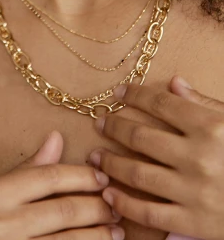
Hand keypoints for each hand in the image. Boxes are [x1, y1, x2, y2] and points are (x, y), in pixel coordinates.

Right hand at [0, 130, 123, 238]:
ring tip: (118, 231)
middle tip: (117, 205)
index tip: (102, 177)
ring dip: (99, 236)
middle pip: (64, 210)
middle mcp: (1, 223)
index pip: (48, 177)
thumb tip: (58, 138)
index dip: (81, 176)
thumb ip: (27, 171)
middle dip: (97, 207)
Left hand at [89, 75, 223, 238]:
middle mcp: (199, 157)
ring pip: (138, 173)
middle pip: (141, 136)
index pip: (161, 104)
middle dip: (114, 127)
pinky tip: (110, 194)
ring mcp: (194, 192)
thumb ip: (205, 104)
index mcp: (210, 127)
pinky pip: (150, 213)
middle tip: (100, 123)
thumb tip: (174, 83)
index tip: (120, 93)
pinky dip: (125, 203)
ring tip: (95, 156)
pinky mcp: (194, 223)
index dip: (136, 96)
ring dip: (111, 163)